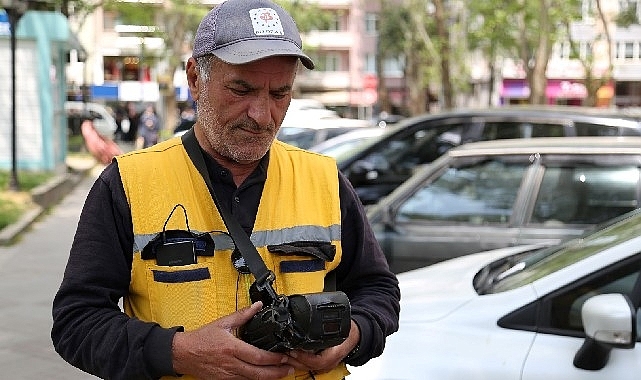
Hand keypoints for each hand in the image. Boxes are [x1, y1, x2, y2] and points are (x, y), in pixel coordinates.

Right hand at [171, 302, 293, 378]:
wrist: (182, 353)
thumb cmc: (201, 339)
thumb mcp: (222, 323)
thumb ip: (242, 315)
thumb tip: (258, 306)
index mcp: (231, 348)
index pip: (258, 356)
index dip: (274, 359)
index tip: (284, 356)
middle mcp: (230, 364)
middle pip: (258, 373)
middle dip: (276, 372)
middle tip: (289, 368)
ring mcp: (227, 375)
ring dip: (269, 378)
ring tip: (282, 374)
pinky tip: (263, 377)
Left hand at [286, 320, 359, 374]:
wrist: (356, 336)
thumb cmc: (349, 330)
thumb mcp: (340, 325)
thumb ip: (329, 324)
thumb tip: (314, 316)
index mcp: (335, 353)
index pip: (318, 361)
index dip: (304, 357)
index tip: (293, 350)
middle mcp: (330, 362)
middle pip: (310, 366)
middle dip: (295, 360)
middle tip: (283, 351)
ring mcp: (326, 365)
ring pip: (308, 368)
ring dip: (295, 361)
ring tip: (284, 353)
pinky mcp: (322, 365)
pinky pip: (309, 366)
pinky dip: (299, 361)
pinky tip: (292, 356)